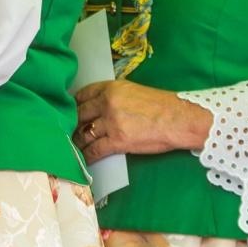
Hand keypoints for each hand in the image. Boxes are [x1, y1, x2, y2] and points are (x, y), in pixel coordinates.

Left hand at [74, 79, 210, 157]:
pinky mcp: (117, 141)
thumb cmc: (162, 106)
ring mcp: (111, 122)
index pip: (83, 94)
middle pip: (80, 114)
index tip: (70, 112)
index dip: (74, 105)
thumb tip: (100, 107)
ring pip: (84, 133)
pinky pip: (94, 150)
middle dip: (73, 124)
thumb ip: (115, 96)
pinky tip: (84, 159)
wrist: (179, 119)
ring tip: (74, 147)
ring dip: (78, 141)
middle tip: (68, 131)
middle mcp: (107, 103)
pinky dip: (87, 156)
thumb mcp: (134, 91)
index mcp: (112, 88)